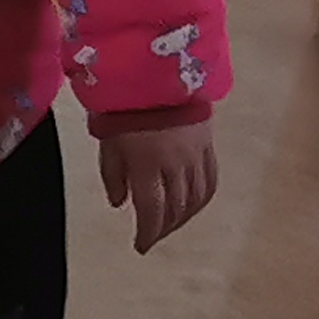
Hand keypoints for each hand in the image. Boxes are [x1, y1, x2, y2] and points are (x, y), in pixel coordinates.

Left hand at [99, 118, 217, 255]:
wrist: (152, 72)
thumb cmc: (121, 106)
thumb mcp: (107, 142)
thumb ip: (113, 176)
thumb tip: (121, 204)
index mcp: (146, 165)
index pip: (151, 211)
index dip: (148, 233)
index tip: (141, 246)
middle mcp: (175, 164)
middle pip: (176, 208)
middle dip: (164, 228)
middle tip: (153, 236)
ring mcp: (194, 155)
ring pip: (196, 198)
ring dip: (184, 217)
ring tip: (171, 224)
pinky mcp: (207, 144)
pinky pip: (210, 179)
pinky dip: (202, 197)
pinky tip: (193, 204)